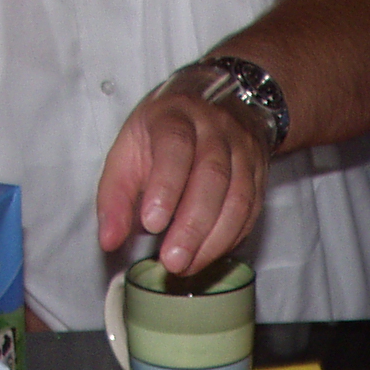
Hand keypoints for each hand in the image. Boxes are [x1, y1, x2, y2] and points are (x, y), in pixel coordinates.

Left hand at [94, 78, 271, 277]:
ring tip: (187, 266)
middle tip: (172, 261)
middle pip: (212, 176)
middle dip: (192, 226)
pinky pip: (252, 211)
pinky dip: (231, 239)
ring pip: (238, 198)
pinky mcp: (259, 174)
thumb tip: (109, 241)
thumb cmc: (163, 133)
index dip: (165, 186)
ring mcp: (243, 150)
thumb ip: (115, 196)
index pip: (175, 147)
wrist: (219, 103)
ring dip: (213, 240)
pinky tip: (209, 255)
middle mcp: (216, 128)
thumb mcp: (128, 151)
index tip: (152, 224)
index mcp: (176, 115)